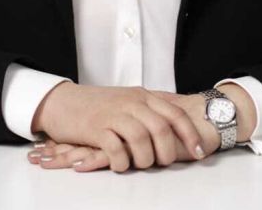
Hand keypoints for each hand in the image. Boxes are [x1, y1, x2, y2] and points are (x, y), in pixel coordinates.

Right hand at [28, 89, 220, 171]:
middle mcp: (131, 102)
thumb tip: (178, 107)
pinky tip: (120, 165)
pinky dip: (122, 162)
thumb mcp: (128, 98)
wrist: (62, 102)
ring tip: (140, 164)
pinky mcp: (96, 128)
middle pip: (161, 127)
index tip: (199, 152)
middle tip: (164, 163)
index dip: (190, 134)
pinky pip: (116, 149)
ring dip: (145, 158)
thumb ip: (151, 103)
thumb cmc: (98, 104)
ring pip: (141, 139)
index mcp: (142, 96)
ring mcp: (113, 114)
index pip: (174, 113)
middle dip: (168, 151)